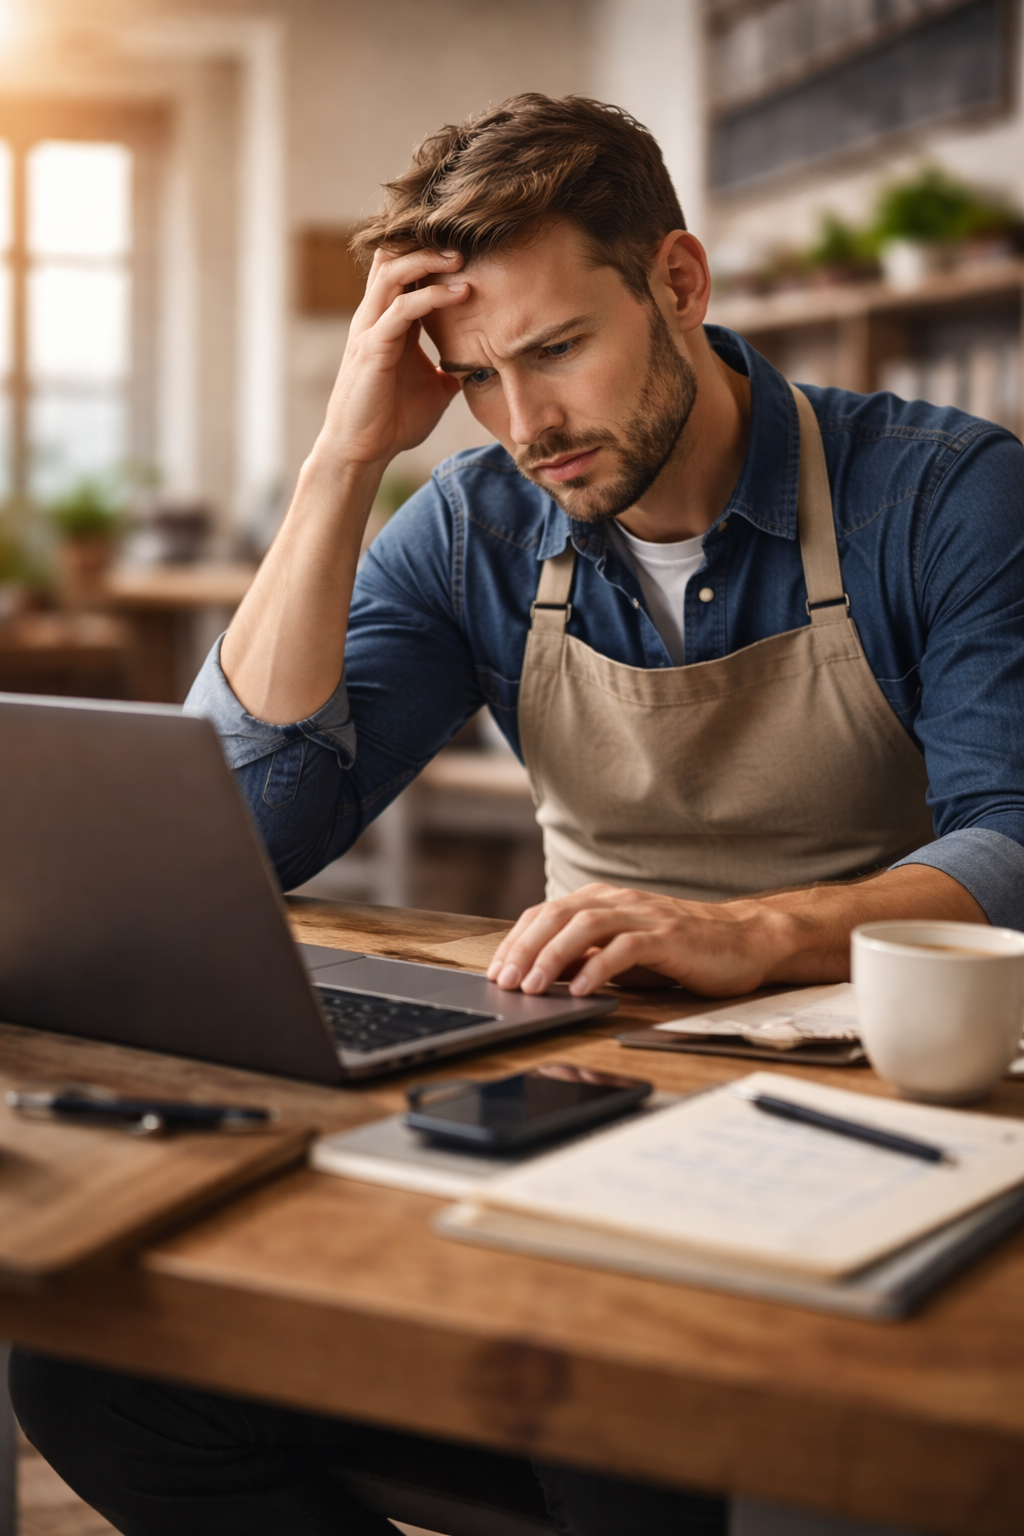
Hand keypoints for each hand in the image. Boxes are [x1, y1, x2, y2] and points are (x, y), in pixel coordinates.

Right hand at [317, 247, 469, 469]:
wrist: (364, 451)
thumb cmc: (394, 420)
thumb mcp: (436, 389)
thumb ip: (453, 368)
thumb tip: (482, 365)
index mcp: (391, 321)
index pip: (406, 270)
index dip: (431, 252)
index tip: (470, 246)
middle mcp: (377, 317)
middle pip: (393, 257)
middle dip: (428, 243)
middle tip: (466, 239)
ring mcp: (371, 329)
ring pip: (393, 272)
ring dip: (429, 260)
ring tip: (462, 257)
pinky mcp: (372, 347)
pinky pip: (401, 309)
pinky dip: (432, 297)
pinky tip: (461, 293)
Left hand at [486, 883, 788, 998]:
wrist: (743, 941)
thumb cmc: (680, 952)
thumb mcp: (623, 954)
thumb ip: (587, 957)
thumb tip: (541, 976)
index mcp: (603, 901)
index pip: (545, 913)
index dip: (516, 941)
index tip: (496, 971)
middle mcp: (619, 902)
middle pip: (558, 916)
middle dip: (525, 949)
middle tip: (505, 982)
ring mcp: (644, 917)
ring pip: (586, 926)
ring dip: (553, 957)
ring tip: (534, 987)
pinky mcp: (669, 937)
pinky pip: (626, 948)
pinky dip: (599, 967)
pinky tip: (582, 989)